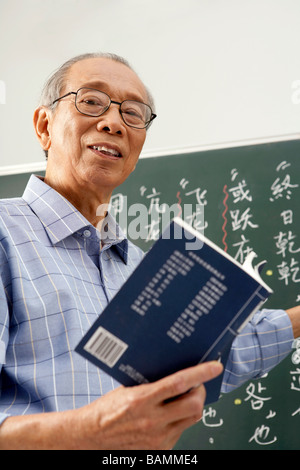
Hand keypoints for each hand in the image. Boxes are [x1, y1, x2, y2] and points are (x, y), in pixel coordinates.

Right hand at [71, 361, 222, 449]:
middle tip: (197, 384)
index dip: (200, 374)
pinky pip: (180, 432)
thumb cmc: (108, 409)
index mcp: (142, 400)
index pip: (179, 384)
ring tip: (186, 397)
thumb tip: (175, 371)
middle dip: (201, 392)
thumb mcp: (129, 389)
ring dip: (194, 406)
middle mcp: (152, 421)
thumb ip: (152, 383)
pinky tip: (171, 413)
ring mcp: (157, 438)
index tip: (214, 367)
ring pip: (191, 420)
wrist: (92, 436)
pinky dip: (181, 420)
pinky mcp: (159, 450)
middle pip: (194, 406)